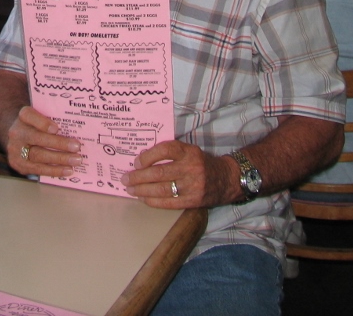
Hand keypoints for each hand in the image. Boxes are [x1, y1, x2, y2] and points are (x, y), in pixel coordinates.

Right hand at [5, 105, 81, 176]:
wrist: (19, 138)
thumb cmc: (36, 126)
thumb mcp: (41, 117)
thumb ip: (53, 118)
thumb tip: (77, 127)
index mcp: (23, 116)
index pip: (29, 115)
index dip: (42, 123)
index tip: (56, 128)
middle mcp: (17, 132)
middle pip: (37, 138)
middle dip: (58, 143)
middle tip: (76, 147)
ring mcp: (16, 150)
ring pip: (38, 156)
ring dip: (59, 159)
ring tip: (75, 160)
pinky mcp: (19, 164)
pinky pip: (38, 169)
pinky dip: (55, 170)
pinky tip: (67, 170)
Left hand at [121, 140, 235, 208]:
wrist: (227, 179)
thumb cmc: (202, 163)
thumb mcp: (190, 151)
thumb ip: (171, 153)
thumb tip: (142, 159)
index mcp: (189, 152)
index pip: (165, 150)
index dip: (148, 156)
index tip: (136, 162)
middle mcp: (190, 168)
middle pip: (159, 172)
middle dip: (138, 176)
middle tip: (125, 178)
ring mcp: (192, 186)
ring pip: (161, 189)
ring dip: (142, 190)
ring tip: (130, 190)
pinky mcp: (193, 201)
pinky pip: (169, 202)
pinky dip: (153, 201)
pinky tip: (143, 199)